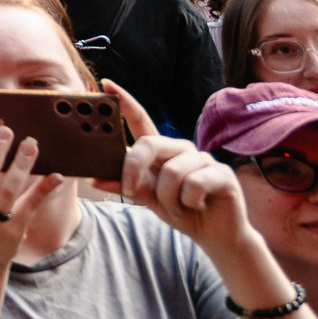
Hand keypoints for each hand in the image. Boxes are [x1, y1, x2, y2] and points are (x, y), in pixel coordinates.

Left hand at [105, 85, 250, 251]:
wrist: (214, 234)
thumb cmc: (180, 210)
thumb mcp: (148, 198)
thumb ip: (126, 185)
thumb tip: (95, 179)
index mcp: (161, 150)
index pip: (141, 120)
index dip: (124, 101)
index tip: (106, 83)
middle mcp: (181, 148)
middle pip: (149, 144)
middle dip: (134, 170)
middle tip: (130, 192)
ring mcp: (204, 158)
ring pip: (172, 172)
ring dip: (168, 199)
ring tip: (177, 208)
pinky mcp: (223, 173)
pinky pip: (194, 184)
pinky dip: (188, 203)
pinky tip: (197, 206)